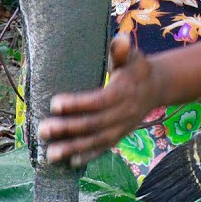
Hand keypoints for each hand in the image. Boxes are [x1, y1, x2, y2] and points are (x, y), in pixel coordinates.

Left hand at [37, 33, 164, 166]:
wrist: (157, 87)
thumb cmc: (137, 68)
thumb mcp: (133, 56)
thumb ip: (123, 49)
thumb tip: (121, 38)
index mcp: (125, 91)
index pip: (99, 100)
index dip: (77, 104)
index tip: (54, 103)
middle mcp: (125, 112)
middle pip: (94, 124)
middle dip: (68, 129)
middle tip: (43, 129)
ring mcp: (123, 127)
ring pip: (96, 141)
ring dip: (73, 149)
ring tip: (50, 154)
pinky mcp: (120, 136)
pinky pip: (104, 149)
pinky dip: (88, 157)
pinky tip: (70, 163)